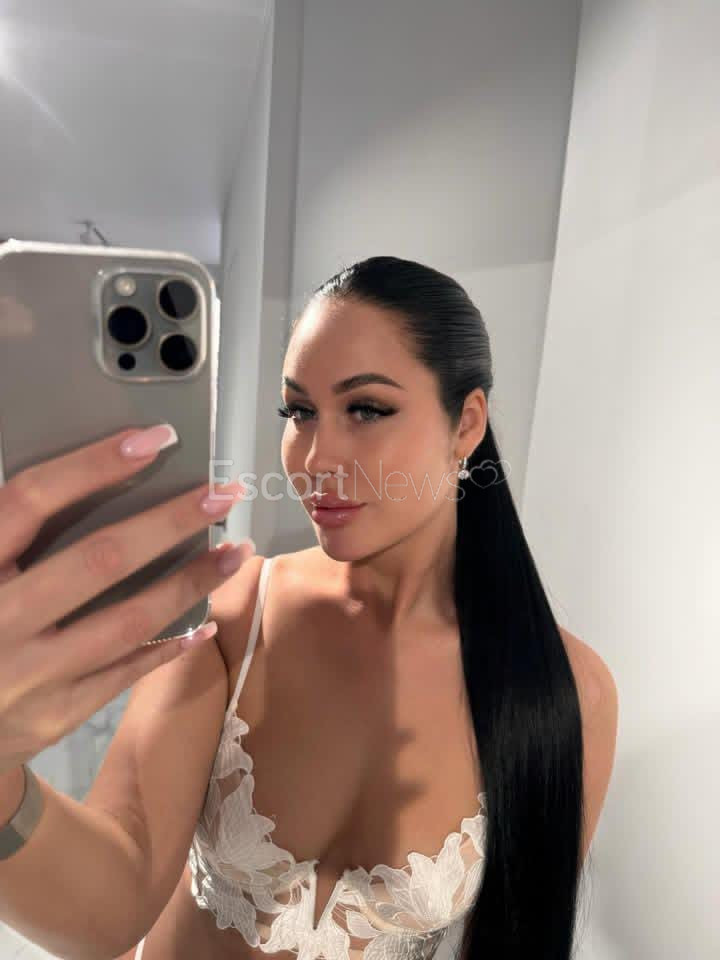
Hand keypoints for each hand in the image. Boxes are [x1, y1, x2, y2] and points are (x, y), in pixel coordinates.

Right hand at [0, 424, 253, 775]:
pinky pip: (125, 673)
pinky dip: (169, 645)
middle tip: (223, 494)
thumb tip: (95, 477)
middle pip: (98, 559)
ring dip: (189, 582)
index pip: (32, 500)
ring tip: (235, 552)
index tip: (154, 439)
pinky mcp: (54, 715)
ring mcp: (28, 674)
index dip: (93, 465)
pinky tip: (205, 622)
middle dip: (169, 523)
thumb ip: (11, 530)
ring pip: (127, 621)